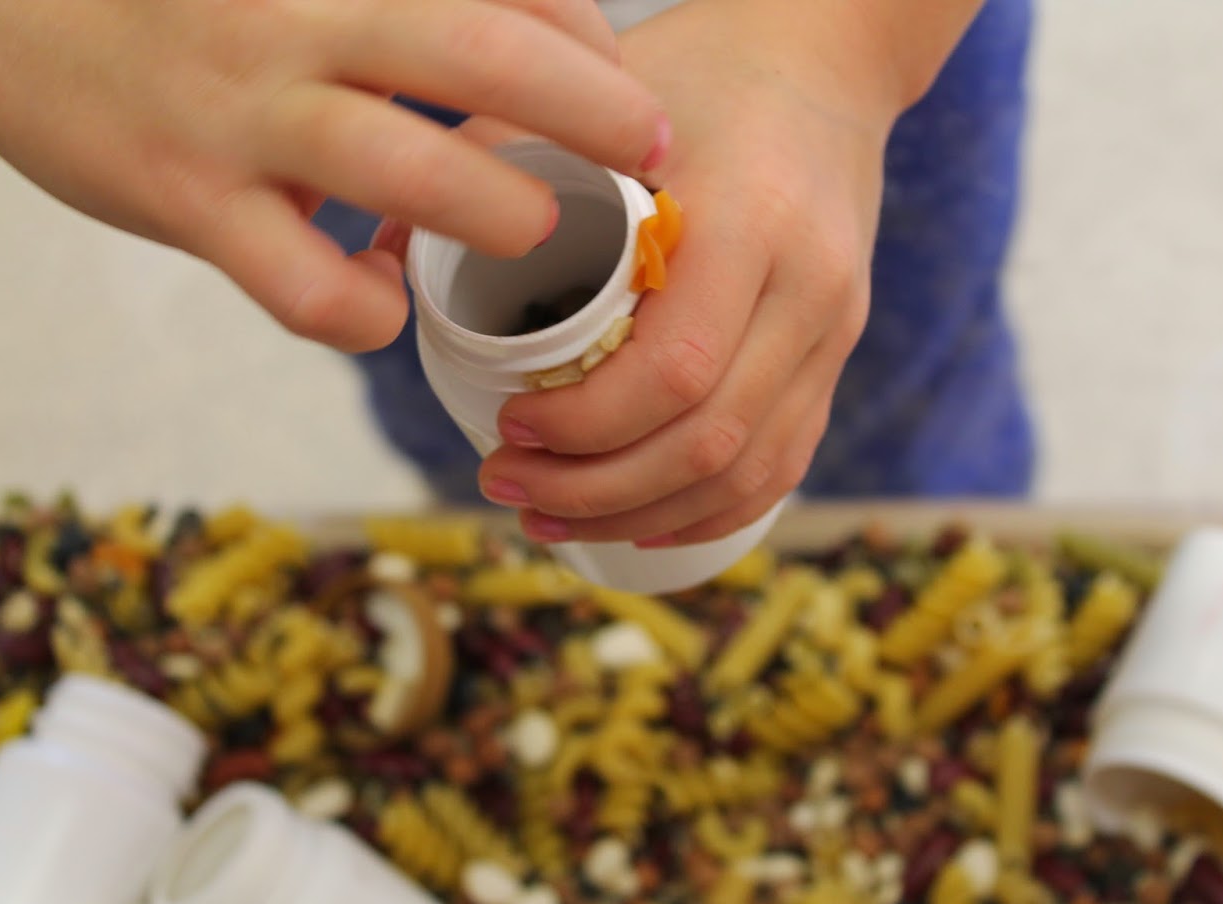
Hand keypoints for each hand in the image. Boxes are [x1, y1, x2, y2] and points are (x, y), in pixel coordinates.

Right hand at [0, 0, 667, 351]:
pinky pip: (302, 282)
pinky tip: (381, 306)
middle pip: (479, 55)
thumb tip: (532, 40)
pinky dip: (362, 310)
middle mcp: (296, 23)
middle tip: (656, 153)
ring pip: (403, 169)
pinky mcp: (186, 200)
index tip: (628, 90)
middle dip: (591, 110)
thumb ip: (396, 11)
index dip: (583, 44)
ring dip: (493, 207)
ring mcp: (241, 114)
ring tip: (536, 229)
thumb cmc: (181, 0)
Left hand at [475, 0, 904, 547]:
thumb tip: (386, 244)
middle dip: (597, 489)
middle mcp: (809, 285)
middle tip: (507, 486)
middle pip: (709, 439)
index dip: (585, 424)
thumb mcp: (597, 95)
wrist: (821, 62)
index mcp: (753, 218)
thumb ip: (497, 155)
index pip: (674, 368)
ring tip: (553, 517)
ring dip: (643, 513)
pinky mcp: (837, 355)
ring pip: (748, 469)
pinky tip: (643, 521)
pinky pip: (784, 463)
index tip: (507, 426)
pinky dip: (709, 509)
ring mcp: (834, 328)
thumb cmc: (697, 73)